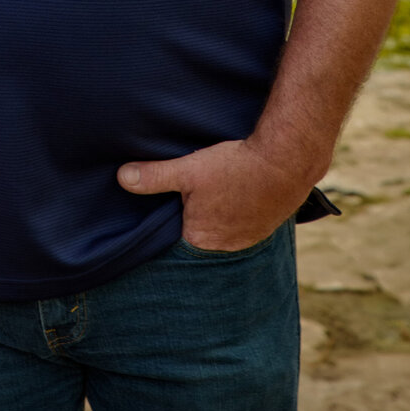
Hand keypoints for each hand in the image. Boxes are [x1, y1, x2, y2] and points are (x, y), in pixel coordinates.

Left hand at [117, 137, 312, 252]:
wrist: (287, 162)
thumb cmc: (236, 167)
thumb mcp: (188, 170)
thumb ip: (154, 177)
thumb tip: (122, 178)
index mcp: (200, 240)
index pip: (172, 243)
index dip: (164, 228)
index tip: (159, 214)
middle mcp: (224, 248)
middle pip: (196, 238)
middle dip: (188, 222)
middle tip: (185, 201)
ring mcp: (247, 241)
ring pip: (220, 233)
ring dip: (213, 220)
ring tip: (209, 199)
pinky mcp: (264, 229)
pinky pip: (240, 227)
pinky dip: (233, 216)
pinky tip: (231, 198)